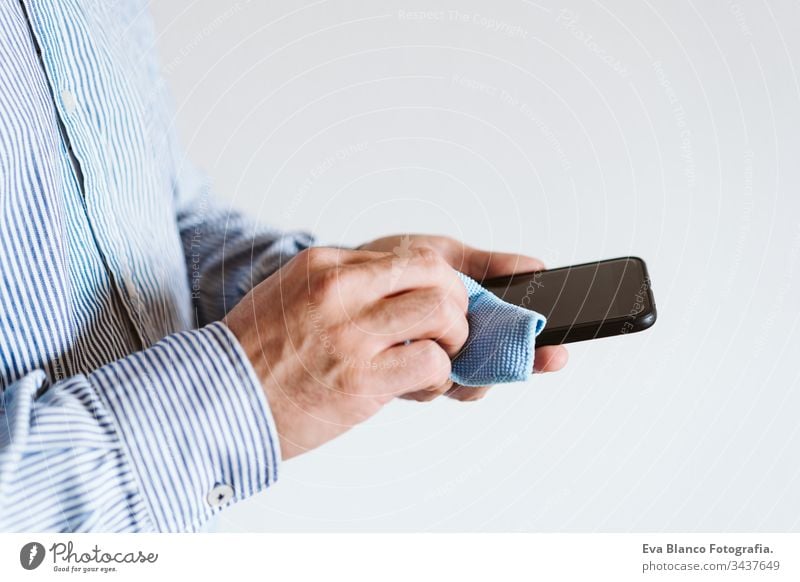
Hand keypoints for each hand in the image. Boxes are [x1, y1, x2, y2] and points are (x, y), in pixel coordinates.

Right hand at [223, 246, 469, 458]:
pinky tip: (421, 386)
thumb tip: (397, 290)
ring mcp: (350, 334)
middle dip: (457, 302)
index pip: (410, 255)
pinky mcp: (359, 380)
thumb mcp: (291, 293)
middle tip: (449, 328)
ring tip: (439, 357)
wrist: (215, 400)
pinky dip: (439, 377)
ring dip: (454, 339)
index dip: (440, 280)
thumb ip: (342, 286)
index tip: (441, 301)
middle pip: (436, 273)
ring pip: (442, 312)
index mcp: (325, 265)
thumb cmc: (255, 352)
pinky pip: (431, 364)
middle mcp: (340, 290)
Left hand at [358, 234, 568, 400]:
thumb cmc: (391, 263)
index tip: (556, 353)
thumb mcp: (441, 256)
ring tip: (451, 340)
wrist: (335, 277)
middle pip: (489, 375)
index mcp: (466, 328)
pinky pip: (419, 380)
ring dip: (463, 367)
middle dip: (503, 365)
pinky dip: (426, 364)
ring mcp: (420, 368)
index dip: (536, 355)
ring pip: (458, 386)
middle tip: (504, 349)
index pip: (511, 350)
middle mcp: (448, 355)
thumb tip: (535, 265)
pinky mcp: (391, 374)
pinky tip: (414, 343)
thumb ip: (485, 265)